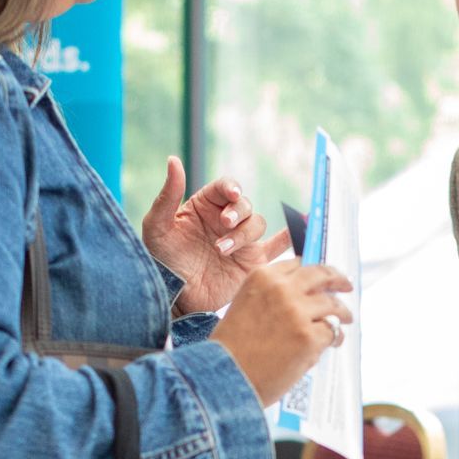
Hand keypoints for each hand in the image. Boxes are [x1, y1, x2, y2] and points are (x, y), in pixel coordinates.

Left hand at [142, 160, 287, 313]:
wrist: (173, 298)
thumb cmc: (162, 261)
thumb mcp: (157, 226)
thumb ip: (167, 195)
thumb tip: (173, 160)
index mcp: (205, 205)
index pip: (225, 187)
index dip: (231, 187)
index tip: (231, 194)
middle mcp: (225, 219)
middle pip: (244, 205)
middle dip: (238, 213)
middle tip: (225, 225)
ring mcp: (240, 240)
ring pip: (257, 224)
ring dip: (243, 234)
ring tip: (221, 251)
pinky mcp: (252, 261)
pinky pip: (277, 246)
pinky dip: (291, 236)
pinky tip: (301, 227)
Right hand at [212, 259, 353, 408]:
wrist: (226, 377)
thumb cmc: (232, 349)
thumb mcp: (244, 307)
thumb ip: (271, 296)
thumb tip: (304, 297)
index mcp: (262, 277)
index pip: (297, 264)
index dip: (312, 271)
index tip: (322, 276)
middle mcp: (281, 288)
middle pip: (320, 274)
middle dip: (337, 278)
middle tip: (346, 284)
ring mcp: (297, 312)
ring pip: (332, 304)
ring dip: (342, 311)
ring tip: (346, 318)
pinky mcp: (309, 337)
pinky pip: (332, 331)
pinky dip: (335, 338)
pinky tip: (333, 343)